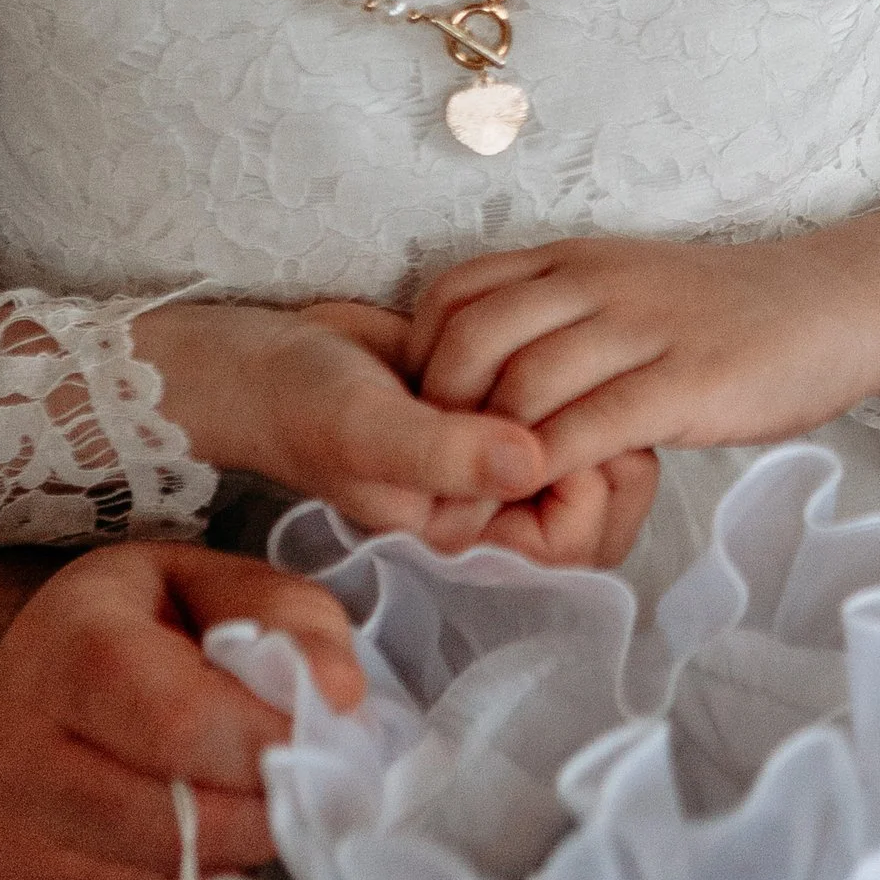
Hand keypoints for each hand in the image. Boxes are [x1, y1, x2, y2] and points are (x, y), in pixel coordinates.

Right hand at [0, 541, 365, 879]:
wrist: (2, 690)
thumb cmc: (125, 637)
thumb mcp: (204, 585)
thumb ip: (286, 619)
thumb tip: (339, 694)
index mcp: (70, 656)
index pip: (180, 725)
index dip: (270, 748)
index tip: (320, 748)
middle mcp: (10, 761)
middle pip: (172, 831)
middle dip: (262, 822)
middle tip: (288, 799)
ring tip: (237, 837)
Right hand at [131, 293, 656, 555]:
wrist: (273, 359)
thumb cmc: (305, 406)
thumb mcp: (366, 431)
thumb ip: (444, 453)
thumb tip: (534, 458)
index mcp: (472, 534)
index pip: (574, 541)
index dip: (586, 483)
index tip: (554, 428)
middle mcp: (497, 502)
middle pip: (604, 500)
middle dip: (606, 442)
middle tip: (575, 387)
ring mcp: (501, 452)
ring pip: (595, 445)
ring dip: (588, 400)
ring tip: (554, 362)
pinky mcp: (502, 402)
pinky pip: (569, 400)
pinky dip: (568, 370)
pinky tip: (539, 338)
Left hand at [406, 212, 879, 485]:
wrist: (835, 303)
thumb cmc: (724, 315)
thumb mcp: (626, 293)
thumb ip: (558, 324)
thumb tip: (480, 385)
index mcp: (573, 259)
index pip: (454, 293)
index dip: (421, 358)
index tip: (428, 419)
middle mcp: (597, 282)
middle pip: (470, 340)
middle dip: (439, 415)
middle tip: (444, 472)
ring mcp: (645, 329)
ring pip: (523, 385)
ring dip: (488, 452)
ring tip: (484, 498)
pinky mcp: (690, 381)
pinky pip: (592, 425)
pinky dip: (550, 468)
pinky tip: (544, 496)